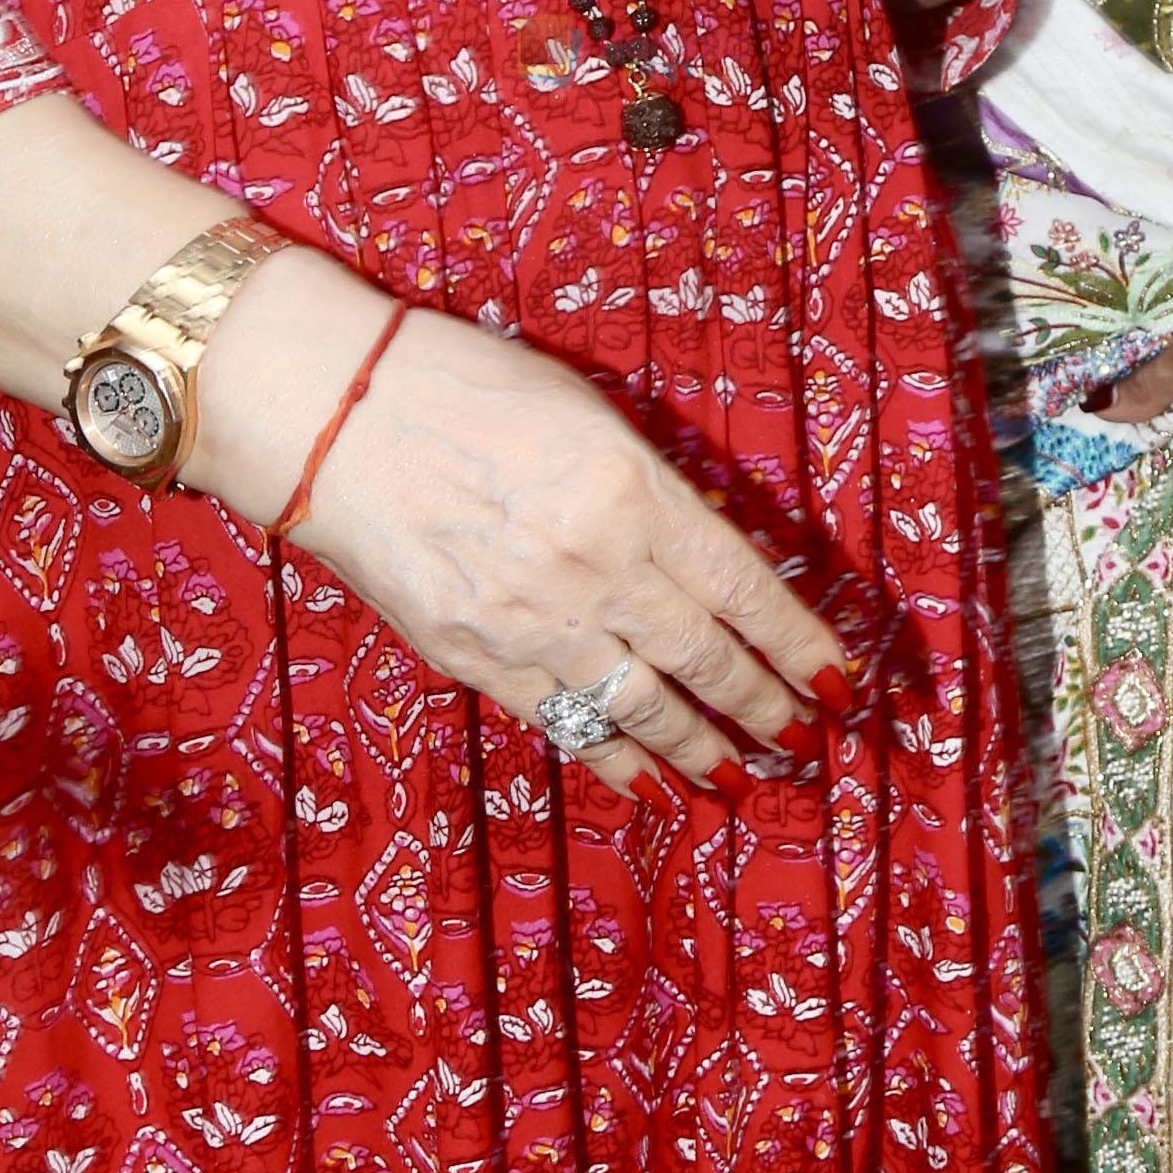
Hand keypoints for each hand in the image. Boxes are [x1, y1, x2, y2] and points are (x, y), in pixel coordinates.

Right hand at [197, 265, 847, 800]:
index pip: (745, 587)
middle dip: (766, 705)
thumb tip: (713, 560)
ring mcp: (535, 621)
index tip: (838, 679)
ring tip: (743, 774)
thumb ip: (653, 493)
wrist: (334, 415)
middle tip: (804, 735)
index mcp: (632, 492)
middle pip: (707, 657)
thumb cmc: (463, 388)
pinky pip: (566, 725)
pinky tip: (654, 783)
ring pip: (646, 707)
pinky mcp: (476, 658)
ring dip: (705, 748)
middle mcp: (596, 566)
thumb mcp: (588, 417)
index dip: (800, 643)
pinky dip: (617, 759)